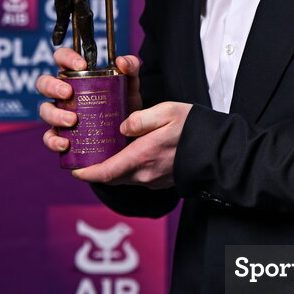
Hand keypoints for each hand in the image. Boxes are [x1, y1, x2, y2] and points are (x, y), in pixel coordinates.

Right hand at [36, 49, 142, 154]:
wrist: (130, 135)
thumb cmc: (124, 105)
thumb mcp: (130, 86)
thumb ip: (130, 69)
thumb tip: (121, 61)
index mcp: (77, 76)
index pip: (62, 58)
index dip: (66, 57)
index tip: (81, 65)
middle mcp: (63, 94)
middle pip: (44, 83)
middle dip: (52, 86)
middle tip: (68, 93)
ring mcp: (59, 114)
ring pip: (44, 110)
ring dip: (54, 114)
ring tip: (72, 121)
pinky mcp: (61, 135)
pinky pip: (49, 137)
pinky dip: (53, 140)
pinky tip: (65, 143)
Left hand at [70, 101, 192, 188]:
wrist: (219, 150)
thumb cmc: (195, 128)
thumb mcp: (167, 112)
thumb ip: (141, 119)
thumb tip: (122, 127)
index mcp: (142, 156)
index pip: (105, 172)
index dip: (86, 173)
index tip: (74, 169)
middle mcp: (145, 174)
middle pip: (111, 177)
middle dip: (96, 171)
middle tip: (85, 158)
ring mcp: (154, 180)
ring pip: (124, 178)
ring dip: (112, 170)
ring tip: (104, 155)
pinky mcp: (162, 181)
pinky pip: (138, 178)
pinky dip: (127, 170)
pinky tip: (129, 156)